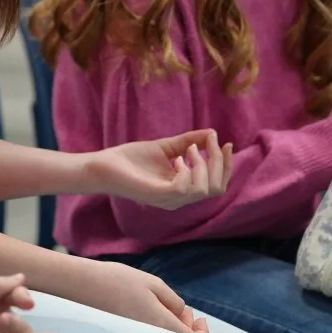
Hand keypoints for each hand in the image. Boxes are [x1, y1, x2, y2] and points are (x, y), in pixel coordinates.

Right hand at [71, 260, 209, 332]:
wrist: (83, 286)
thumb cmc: (118, 280)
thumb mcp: (153, 283)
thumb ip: (173, 300)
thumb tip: (182, 313)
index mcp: (161, 323)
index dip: (202, 332)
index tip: (200, 318)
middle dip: (187, 327)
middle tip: (182, 308)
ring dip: (172, 326)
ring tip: (166, 306)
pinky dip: (158, 326)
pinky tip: (151, 310)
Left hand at [85, 129, 233, 209]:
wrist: (104, 166)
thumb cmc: (132, 159)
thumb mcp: (166, 147)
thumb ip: (188, 142)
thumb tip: (212, 132)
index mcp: (183, 189)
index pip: (217, 185)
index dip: (227, 166)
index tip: (225, 143)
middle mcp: (179, 198)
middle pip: (217, 189)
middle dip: (221, 163)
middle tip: (211, 142)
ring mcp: (169, 199)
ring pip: (204, 190)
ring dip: (203, 164)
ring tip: (189, 149)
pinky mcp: (157, 195)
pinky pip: (184, 189)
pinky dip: (186, 171)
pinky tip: (177, 159)